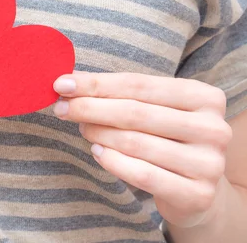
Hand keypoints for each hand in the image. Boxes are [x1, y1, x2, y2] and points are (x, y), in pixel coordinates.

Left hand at [52, 72, 232, 227]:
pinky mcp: (198, 194)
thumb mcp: (151, 109)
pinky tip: (97, 152)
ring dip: (98, 134)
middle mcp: (213, 128)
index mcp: (204, 97)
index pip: (139, 84)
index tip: (61, 84)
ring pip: (135, 143)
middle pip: (135, 113)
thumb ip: (118, 93)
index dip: (97, 84)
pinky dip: (112, 162)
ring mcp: (208, 163)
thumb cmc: (166, 138)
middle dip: (90, 108)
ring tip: (82, 130)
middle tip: (61, 108)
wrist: (198, 188)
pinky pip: (143, 175)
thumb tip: (70, 81)